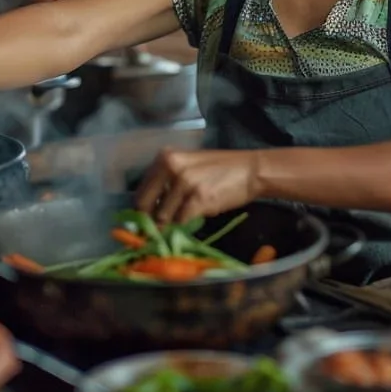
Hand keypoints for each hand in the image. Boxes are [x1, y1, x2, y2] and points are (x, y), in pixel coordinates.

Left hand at [134, 148, 262, 224]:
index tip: (142, 223)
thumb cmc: (220, 169)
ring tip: (172, 232)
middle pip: (145, 204)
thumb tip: (151, 209)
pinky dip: (182, 228)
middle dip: (148, 221)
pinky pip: (181, 221)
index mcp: (166, 157)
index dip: (140, 210)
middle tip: (152, 234)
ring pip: (163, 216)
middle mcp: (171, 166)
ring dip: (167, 227)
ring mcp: (184, 182)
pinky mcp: (198, 198)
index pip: (141, 189)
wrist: (250, 170)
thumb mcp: (188, 166)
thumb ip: (168, 181)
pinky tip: (188, 228)